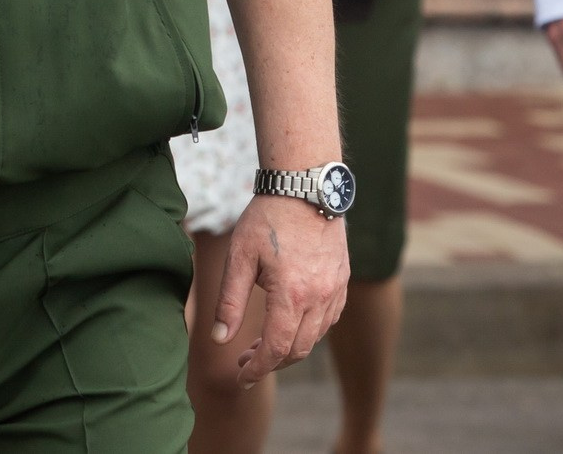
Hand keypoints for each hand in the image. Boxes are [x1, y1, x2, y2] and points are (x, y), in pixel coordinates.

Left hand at [210, 192, 349, 383]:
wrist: (305, 184)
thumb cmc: (267, 217)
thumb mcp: (239, 257)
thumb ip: (229, 302)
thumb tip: (219, 339)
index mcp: (292, 294)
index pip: (275, 349)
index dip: (257, 369)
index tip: (240, 378)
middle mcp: (320, 297)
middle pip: (297, 350)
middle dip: (270, 363)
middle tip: (245, 361)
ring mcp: (335, 289)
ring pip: (315, 337)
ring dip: (290, 348)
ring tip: (263, 344)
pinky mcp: (342, 280)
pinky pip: (329, 319)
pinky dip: (310, 331)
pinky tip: (290, 323)